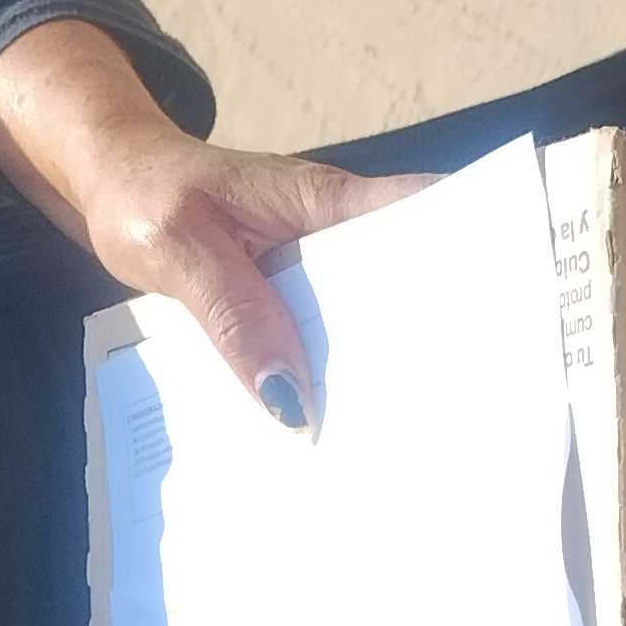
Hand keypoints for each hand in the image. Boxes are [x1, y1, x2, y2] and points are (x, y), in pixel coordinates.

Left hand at [71, 136, 440, 429]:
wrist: (110, 184)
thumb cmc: (144, 196)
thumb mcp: (179, 252)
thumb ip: (234, 317)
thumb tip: (292, 400)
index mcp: (325, 202)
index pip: (423, 213)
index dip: (475, 251)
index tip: (515, 309)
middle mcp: (333, 234)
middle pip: (409, 282)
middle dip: (442, 335)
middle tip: (473, 409)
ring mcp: (314, 270)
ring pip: (367, 321)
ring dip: (385, 369)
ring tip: (414, 441)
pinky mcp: (290, 300)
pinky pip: (321, 341)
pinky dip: (330, 378)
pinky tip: (334, 431)